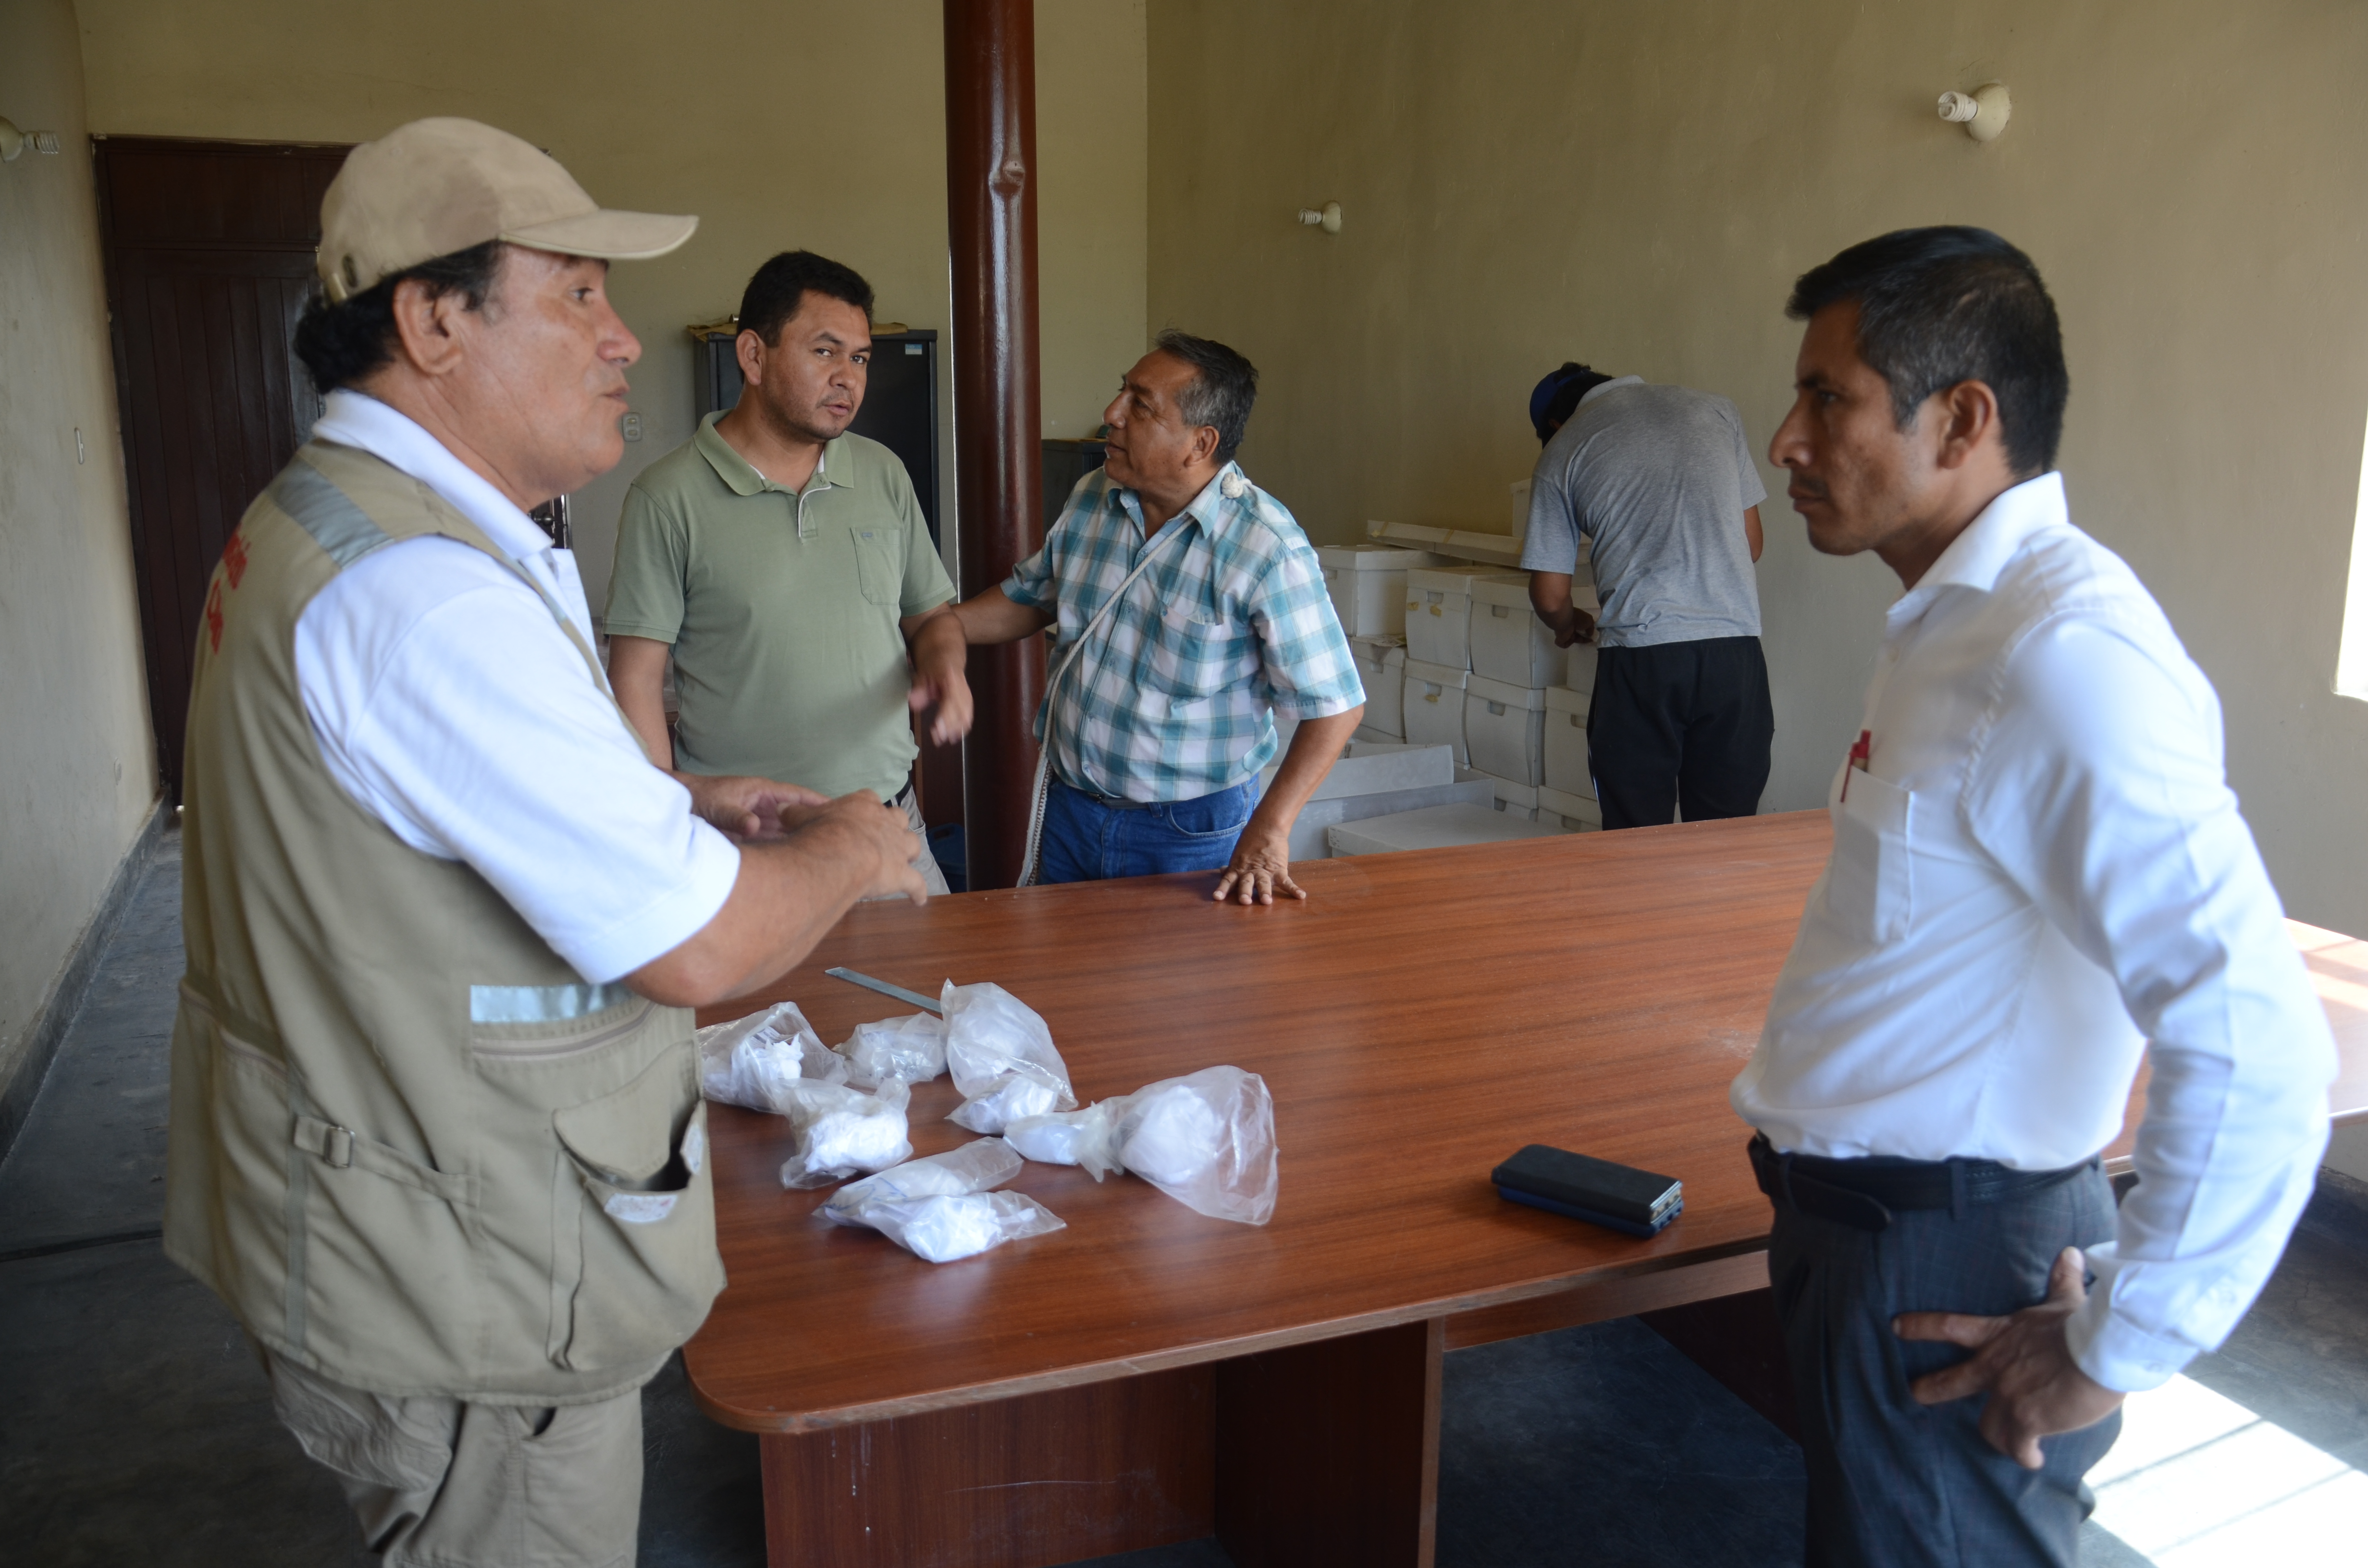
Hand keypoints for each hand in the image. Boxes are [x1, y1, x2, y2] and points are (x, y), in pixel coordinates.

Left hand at [679, 774, 830, 841]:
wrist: (679, 805)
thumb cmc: (699, 798)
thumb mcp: (718, 807)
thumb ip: (736, 817)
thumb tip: (754, 828)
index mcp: (763, 792)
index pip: (798, 796)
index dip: (819, 803)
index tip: (841, 812)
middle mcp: (765, 807)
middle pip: (797, 817)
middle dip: (815, 826)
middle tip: (839, 841)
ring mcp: (759, 821)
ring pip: (786, 832)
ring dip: (801, 841)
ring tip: (824, 855)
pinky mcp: (750, 835)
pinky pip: (772, 843)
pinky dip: (783, 851)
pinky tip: (796, 863)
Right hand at [785, 791, 929, 904]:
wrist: (840, 854)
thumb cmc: (821, 833)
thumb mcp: (801, 818)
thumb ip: (795, 812)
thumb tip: (781, 808)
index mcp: (863, 804)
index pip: (869, 798)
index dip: (866, 807)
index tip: (860, 815)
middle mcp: (886, 822)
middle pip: (898, 818)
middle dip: (894, 826)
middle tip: (885, 836)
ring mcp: (897, 847)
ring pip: (913, 843)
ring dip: (909, 851)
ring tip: (904, 859)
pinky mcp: (902, 873)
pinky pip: (916, 883)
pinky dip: (918, 891)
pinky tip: (918, 899)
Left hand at [908, 659, 975, 744]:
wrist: (948, 659)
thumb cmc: (934, 667)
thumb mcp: (922, 673)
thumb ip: (919, 688)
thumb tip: (912, 702)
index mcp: (951, 679)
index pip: (951, 701)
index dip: (945, 716)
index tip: (937, 729)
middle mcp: (962, 688)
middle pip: (961, 712)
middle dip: (950, 727)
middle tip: (937, 738)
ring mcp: (967, 695)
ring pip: (966, 716)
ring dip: (955, 730)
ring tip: (942, 739)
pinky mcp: (968, 702)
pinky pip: (967, 717)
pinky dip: (961, 728)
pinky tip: (953, 736)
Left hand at [1212, 818, 1305, 905]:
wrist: (1267, 827)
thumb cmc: (1251, 842)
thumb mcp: (1239, 855)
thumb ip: (1233, 867)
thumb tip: (1222, 871)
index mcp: (1239, 869)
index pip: (1228, 880)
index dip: (1222, 889)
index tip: (1217, 898)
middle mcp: (1251, 872)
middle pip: (1246, 883)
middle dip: (1245, 892)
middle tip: (1245, 901)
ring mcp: (1265, 871)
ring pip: (1264, 883)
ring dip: (1265, 892)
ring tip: (1267, 901)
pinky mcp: (1279, 869)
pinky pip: (1287, 882)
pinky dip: (1294, 889)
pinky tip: (1300, 896)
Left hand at [1552, 607, 1596, 647]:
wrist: (1565, 621)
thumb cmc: (1577, 618)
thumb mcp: (1589, 620)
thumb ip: (1591, 628)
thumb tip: (1590, 634)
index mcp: (1575, 620)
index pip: (1581, 627)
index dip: (1586, 632)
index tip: (1591, 636)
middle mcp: (1569, 626)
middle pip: (1577, 634)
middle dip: (1583, 637)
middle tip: (1589, 640)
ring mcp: (1564, 632)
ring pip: (1572, 639)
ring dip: (1578, 639)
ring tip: (1580, 638)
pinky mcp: (1560, 639)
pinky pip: (1565, 644)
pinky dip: (1569, 643)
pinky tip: (1572, 639)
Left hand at [1894, 1247, 2126, 1469]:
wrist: (2103, 1352)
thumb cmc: (2086, 1325)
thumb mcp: (2067, 1301)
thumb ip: (2061, 1281)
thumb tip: (2069, 1253)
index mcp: (2000, 1336)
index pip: (1949, 1327)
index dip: (1921, 1326)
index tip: (1896, 1326)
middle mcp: (1996, 1367)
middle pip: (1950, 1381)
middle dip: (1928, 1389)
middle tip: (1914, 1393)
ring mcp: (2008, 1395)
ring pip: (1987, 1426)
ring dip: (1998, 1436)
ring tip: (2010, 1444)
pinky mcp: (2027, 1421)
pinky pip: (2017, 1447)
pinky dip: (2024, 1456)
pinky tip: (2032, 1459)